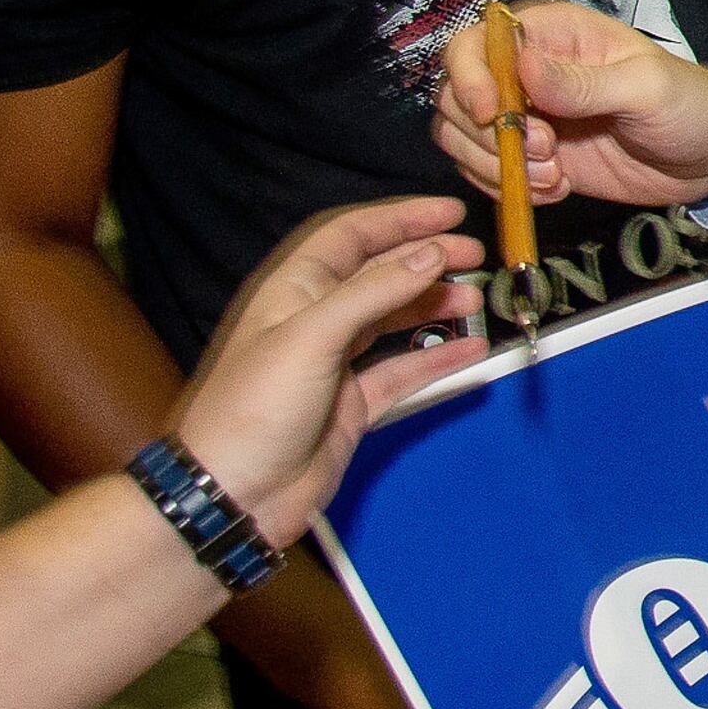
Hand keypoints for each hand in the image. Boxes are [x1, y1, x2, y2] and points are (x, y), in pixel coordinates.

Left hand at [169, 197, 481, 548]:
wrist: (232, 494)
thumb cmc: (252, 409)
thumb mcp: (312, 336)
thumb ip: (374, 291)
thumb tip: (431, 253)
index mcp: (294, 291)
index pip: (351, 236)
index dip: (399, 219)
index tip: (450, 214)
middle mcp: (315, 320)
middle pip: (379, 274)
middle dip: (426, 260)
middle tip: (474, 257)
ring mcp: (335, 364)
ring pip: (393, 320)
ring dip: (434, 306)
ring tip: (475, 301)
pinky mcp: (351, 405)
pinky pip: (402, 371)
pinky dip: (437, 359)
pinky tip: (470, 351)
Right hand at [430, 0, 707, 210]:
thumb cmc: (688, 104)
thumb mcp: (645, 87)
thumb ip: (584, 82)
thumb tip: (524, 68)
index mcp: (550, 34)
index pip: (475, 42)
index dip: (470, 78)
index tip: (490, 115)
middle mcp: (525, 70)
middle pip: (454, 94)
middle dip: (488, 134)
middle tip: (549, 153)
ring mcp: (523, 115)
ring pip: (460, 136)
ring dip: (496, 166)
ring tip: (555, 177)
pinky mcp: (528, 156)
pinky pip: (483, 171)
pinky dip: (508, 188)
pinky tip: (557, 189)